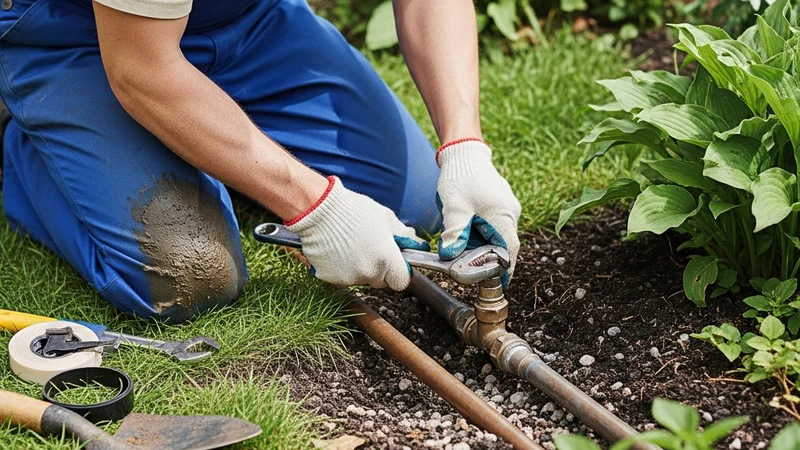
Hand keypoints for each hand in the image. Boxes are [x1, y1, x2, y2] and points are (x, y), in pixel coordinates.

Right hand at [286, 176, 428, 289]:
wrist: (319, 209)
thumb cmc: (355, 210)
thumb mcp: (385, 217)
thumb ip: (403, 234)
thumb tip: (415, 243)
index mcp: (386, 259)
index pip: (401, 281)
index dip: (398, 272)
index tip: (393, 263)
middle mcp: (369, 272)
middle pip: (379, 281)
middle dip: (377, 269)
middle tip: (369, 249)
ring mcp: (348, 278)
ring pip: (359, 279)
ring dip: (357, 268)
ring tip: (349, 245)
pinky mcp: (330, 278)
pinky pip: (340, 277)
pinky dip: (339, 268)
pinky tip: (335, 250)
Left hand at [436, 139, 520, 284]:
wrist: (464, 153)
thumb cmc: (461, 178)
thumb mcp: (454, 208)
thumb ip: (454, 233)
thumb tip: (450, 255)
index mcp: (503, 215)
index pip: (509, 250)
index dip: (505, 269)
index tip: (500, 284)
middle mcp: (510, 212)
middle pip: (504, 244)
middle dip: (488, 258)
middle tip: (472, 268)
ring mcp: (506, 207)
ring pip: (498, 235)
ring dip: (483, 245)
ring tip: (464, 249)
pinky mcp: (499, 204)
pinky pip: (494, 225)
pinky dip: (482, 233)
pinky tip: (467, 231)